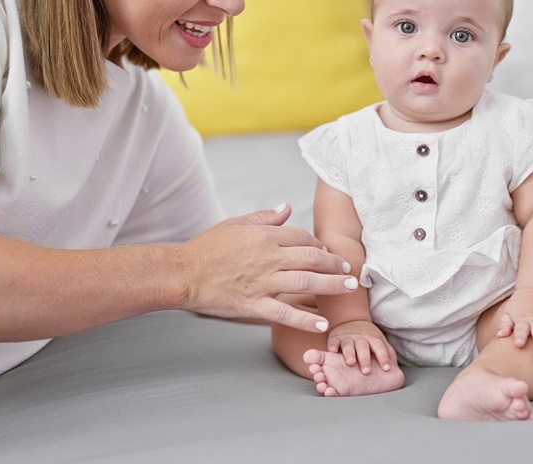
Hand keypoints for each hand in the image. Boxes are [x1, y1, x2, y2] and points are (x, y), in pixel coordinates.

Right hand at [179, 204, 357, 333]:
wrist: (184, 273)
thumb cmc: (207, 248)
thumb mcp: (236, 224)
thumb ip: (264, 217)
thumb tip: (287, 208)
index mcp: (264, 237)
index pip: (301, 237)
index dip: (318, 244)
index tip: (326, 251)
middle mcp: (267, 258)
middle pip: (311, 258)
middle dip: (334, 264)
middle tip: (349, 271)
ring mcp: (262, 283)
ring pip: (305, 282)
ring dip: (331, 285)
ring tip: (348, 289)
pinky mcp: (253, 304)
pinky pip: (284, 313)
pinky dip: (305, 319)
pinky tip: (322, 323)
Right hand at [327, 320, 396, 374]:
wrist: (350, 321)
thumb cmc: (368, 338)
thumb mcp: (380, 342)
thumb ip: (388, 353)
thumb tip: (396, 368)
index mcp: (373, 339)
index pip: (380, 347)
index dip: (383, 357)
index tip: (386, 368)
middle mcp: (360, 338)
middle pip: (364, 348)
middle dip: (365, 359)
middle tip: (366, 371)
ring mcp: (347, 338)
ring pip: (348, 345)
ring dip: (349, 354)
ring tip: (350, 362)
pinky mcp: (335, 339)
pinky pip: (333, 342)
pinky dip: (332, 346)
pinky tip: (332, 352)